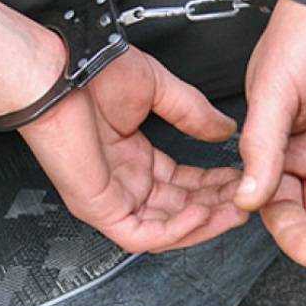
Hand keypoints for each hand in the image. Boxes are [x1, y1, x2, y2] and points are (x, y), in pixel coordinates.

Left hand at [0, 0, 247, 252]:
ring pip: (164, 229)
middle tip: (248, 199)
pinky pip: (141, 235)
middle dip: (217, 206)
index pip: (183, 183)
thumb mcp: (157, 90)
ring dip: (204, 222)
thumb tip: (224, 129)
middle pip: (179, 208)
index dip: (216, 184)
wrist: (57, 70)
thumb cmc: (93, 72)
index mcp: (134, 156)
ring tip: (235, 209)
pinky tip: (203, 211)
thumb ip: (192, 113)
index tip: (242, 177)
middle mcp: (123, 180)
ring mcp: (110, 196)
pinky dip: (175, 230)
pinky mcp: (97, 207)